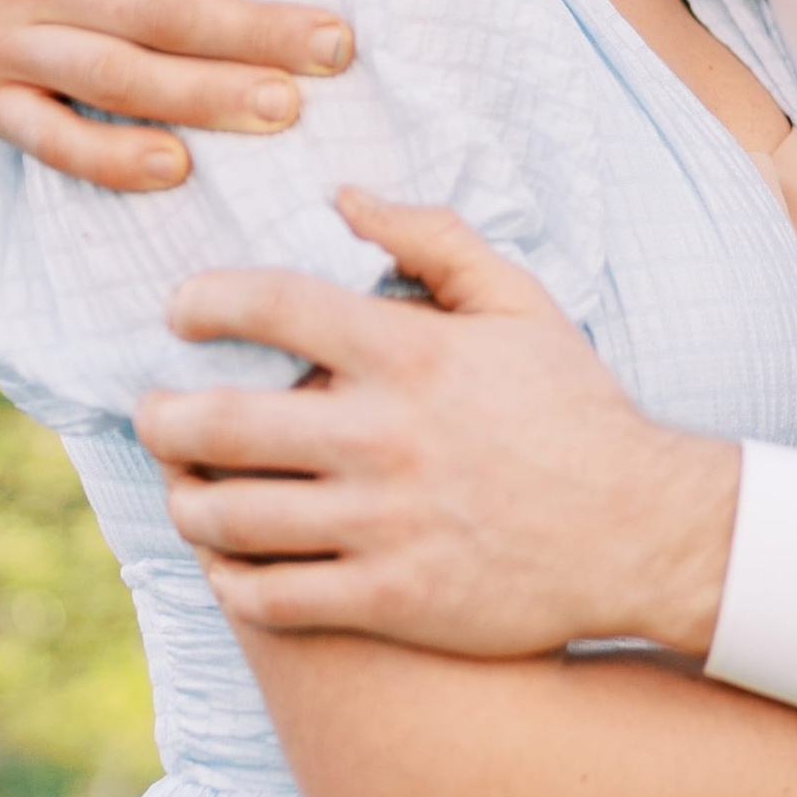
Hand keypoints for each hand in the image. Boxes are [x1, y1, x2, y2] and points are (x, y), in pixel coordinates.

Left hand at [141, 189, 742, 658]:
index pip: (269, 306)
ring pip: (230, 518)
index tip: (182, 313)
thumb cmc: (574, 410)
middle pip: (220, 425)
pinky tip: (231, 560)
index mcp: (411, 354)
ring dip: (186, 500)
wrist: (642, 530)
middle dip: (162, 417)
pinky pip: (270, 597)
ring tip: (186, 488)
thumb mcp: (521, 304)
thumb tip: (347, 196)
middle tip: (153, 413)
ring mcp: (383, 526)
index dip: (204, 301)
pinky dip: (230, 578)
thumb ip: (434, 239)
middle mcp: (385, 439)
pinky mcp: (390, 601)